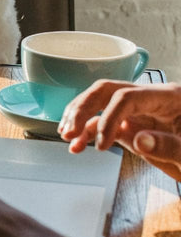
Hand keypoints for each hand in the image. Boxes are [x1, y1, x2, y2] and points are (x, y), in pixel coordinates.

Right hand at [59, 80, 180, 180]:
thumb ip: (170, 145)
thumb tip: (138, 138)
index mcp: (169, 97)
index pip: (127, 97)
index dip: (109, 118)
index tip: (102, 144)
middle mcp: (149, 100)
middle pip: (106, 91)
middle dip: (83, 108)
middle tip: (69, 129)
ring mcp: (138, 113)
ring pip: (99, 103)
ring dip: (80, 118)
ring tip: (66, 136)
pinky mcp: (132, 127)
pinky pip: (103, 124)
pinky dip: (87, 133)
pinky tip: (76, 146)